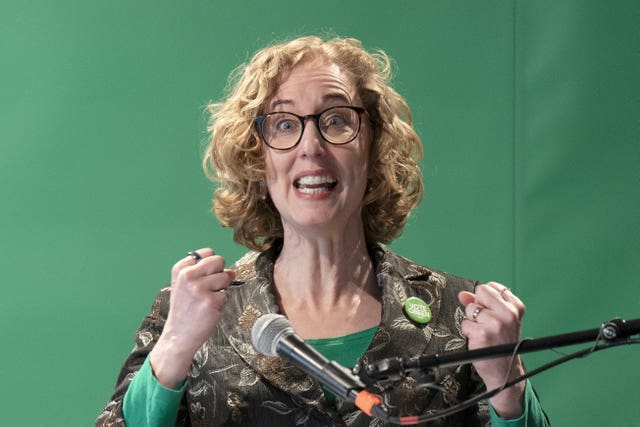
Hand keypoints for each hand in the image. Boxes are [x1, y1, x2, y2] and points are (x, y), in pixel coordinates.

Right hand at [149, 248, 234, 388]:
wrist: (179, 335)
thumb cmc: (185, 310)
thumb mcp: (185, 285)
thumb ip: (205, 273)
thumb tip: (231, 271)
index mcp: (181, 269)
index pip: (207, 253)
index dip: (211, 265)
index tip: (204, 277)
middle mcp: (188, 276)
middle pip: (219, 260)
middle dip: (220, 273)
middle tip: (209, 289)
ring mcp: (200, 288)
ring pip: (226, 277)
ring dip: (222, 289)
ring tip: (207, 300)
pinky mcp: (211, 301)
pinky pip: (227, 294)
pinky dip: (222, 302)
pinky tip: (209, 310)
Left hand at [458, 282, 525, 418]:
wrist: (506, 371)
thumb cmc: (501, 344)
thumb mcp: (498, 320)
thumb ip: (480, 303)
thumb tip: (463, 294)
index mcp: (516, 307)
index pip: (491, 287)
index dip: (485, 299)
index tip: (491, 312)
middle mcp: (509, 313)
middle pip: (481, 291)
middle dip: (477, 305)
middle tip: (485, 322)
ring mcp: (496, 323)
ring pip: (470, 309)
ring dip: (472, 321)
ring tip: (484, 333)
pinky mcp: (483, 334)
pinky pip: (465, 324)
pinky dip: (469, 332)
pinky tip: (480, 340)